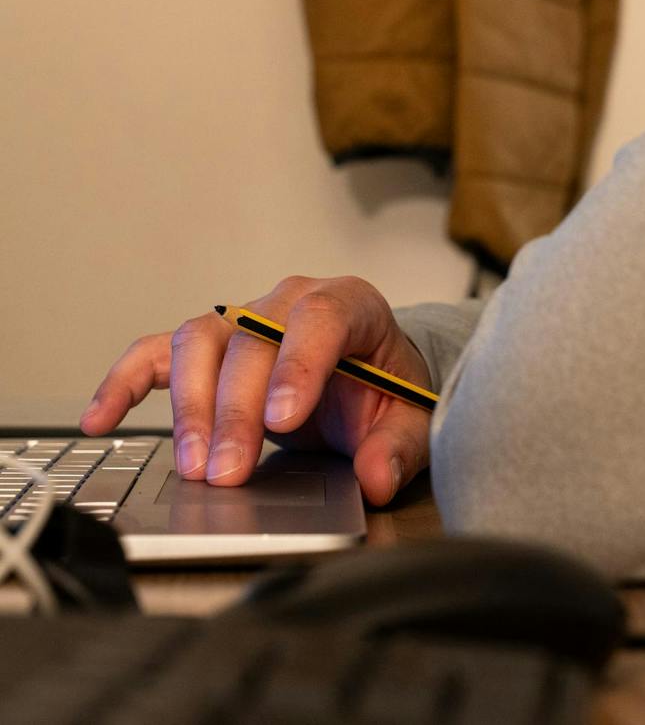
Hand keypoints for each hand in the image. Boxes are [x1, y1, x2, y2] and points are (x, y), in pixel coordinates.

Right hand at [79, 275, 432, 505]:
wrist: (370, 373)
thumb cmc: (386, 389)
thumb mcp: (410, 417)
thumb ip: (398, 447)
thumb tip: (376, 476)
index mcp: (349, 304)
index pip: (319, 319)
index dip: (298, 365)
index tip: (283, 420)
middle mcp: (289, 300)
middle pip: (250, 340)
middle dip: (235, 410)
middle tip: (228, 474)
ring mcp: (243, 318)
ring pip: (200, 342)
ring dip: (189, 405)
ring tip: (192, 466)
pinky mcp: (209, 346)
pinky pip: (156, 353)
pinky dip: (124, 382)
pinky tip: (100, 419)